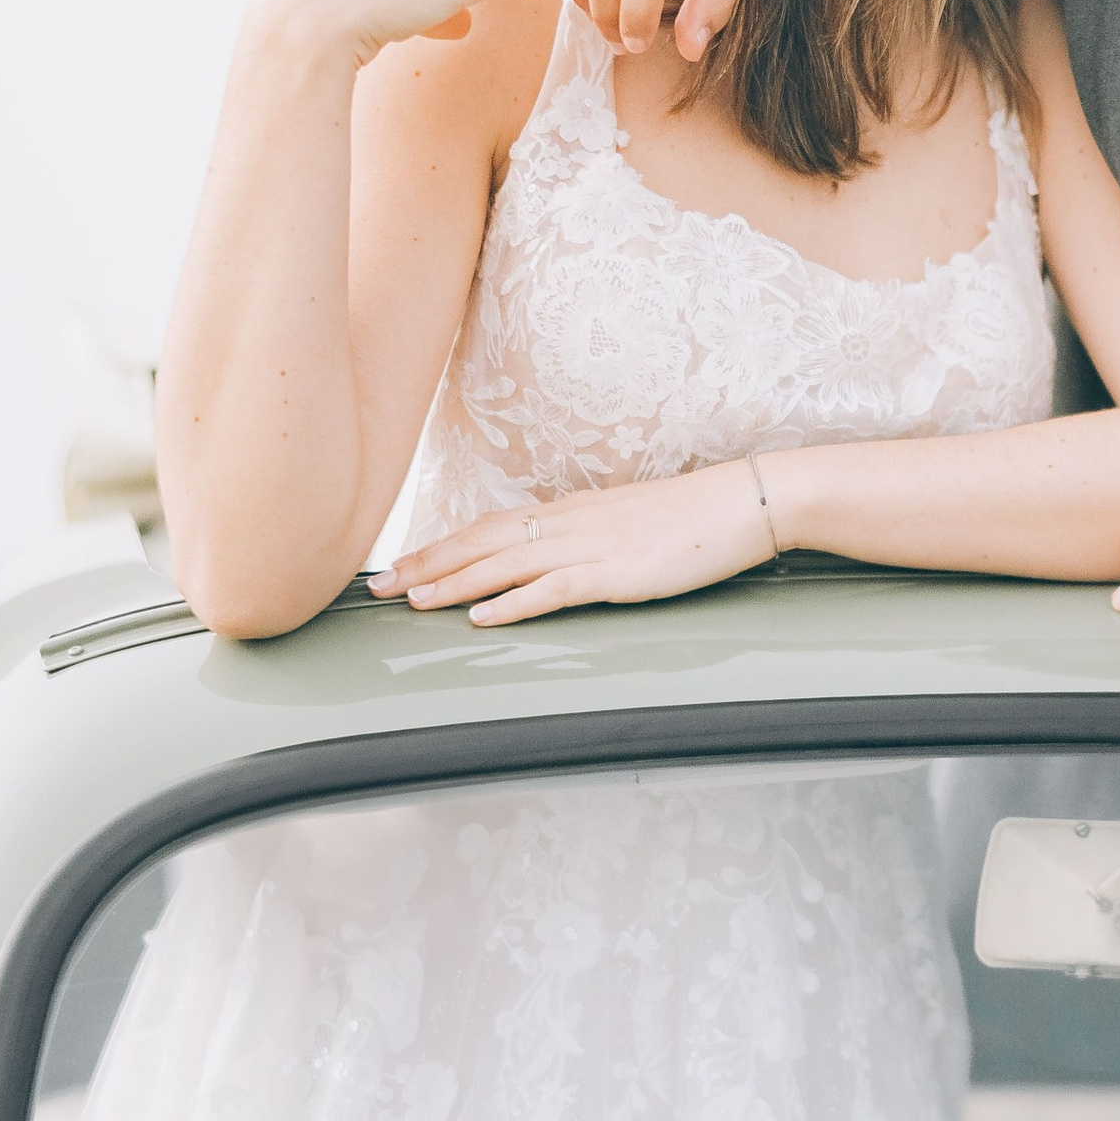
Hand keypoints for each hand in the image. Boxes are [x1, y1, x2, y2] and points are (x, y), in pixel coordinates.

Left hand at [371, 464, 780, 622]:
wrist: (740, 503)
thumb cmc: (690, 517)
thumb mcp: (626, 524)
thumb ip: (586, 538)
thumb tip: (553, 559)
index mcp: (570, 512)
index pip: (490, 526)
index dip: (443, 546)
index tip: (403, 563)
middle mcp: (569, 524)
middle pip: (482, 541)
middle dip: (428, 564)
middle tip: (380, 587)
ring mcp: (590, 547)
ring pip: (505, 564)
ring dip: (453, 582)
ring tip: (412, 601)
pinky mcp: (615, 573)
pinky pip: (552, 589)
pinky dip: (512, 603)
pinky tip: (482, 617)